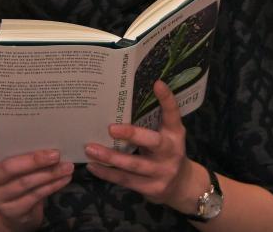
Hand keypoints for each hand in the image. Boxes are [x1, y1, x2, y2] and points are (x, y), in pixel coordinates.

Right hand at [0, 134, 73, 231]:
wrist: (15, 211)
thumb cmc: (14, 177)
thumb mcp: (10, 164)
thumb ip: (17, 151)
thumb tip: (45, 134)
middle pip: (8, 169)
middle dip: (34, 160)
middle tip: (55, 154)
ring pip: (26, 183)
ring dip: (50, 174)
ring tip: (67, 166)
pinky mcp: (12, 212)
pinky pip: (35, 196)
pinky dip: (52, 186)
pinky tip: (64, 179)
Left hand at [84, 80, 198, 211]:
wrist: (182, 185)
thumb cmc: (166, 151)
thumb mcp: (165, 135)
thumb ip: (151, 121)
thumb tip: (120, 101)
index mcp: (175, 133)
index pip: (173, 114)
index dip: (167, 99)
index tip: (157, 83)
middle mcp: (171, 152)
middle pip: (153, 142)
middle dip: (132, 134)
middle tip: (110, 128)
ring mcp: (162, 172)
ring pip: (134, 165)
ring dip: (110, 157)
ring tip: (90, 149)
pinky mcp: (152, 188)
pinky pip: (126, 180)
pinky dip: (108, 173)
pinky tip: (93, 166)